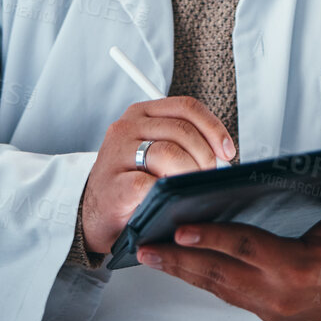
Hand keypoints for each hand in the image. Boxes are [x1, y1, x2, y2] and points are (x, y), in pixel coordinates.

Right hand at [80, 97, 234, 255]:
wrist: (93, 213)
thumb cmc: (131, 182)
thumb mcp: (154, 153)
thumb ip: (183, 145)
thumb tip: (223, 158)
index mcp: (141, 114)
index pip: (186, 107)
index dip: (213, 127)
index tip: (227, 151)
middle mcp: (127, 127)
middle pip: (181, 130)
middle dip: (205, 156)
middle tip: (210, 176)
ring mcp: (118, 154)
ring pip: (169, 153)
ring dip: (190, 174)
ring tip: (190, 189)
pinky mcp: (115, 184)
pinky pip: (151, 183)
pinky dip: (167, 192)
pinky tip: (170, 200)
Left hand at [136, 186, 320, 320]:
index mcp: (298, 271)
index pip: (246, 249)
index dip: (213, 238)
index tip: (181, 228)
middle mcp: (278, 295)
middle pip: (219, 274)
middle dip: (179, 260)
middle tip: (144, 247)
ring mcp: (270, 307)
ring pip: (217, 287)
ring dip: (183, 270)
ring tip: (151, 254)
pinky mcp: (266, 310)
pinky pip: (225, 292)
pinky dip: (200, 277)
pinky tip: (182, 263)